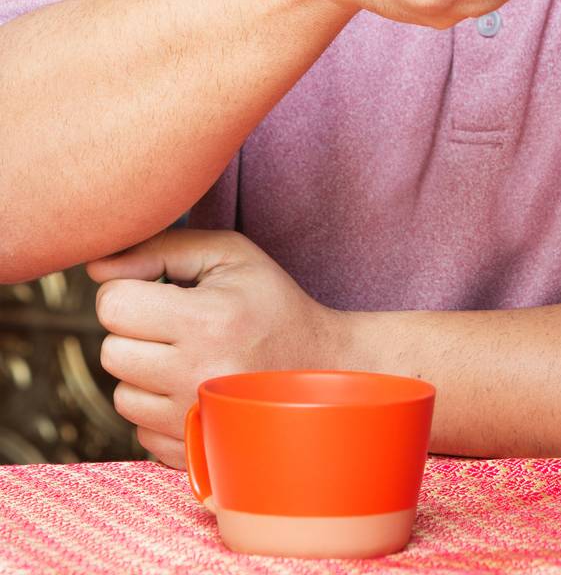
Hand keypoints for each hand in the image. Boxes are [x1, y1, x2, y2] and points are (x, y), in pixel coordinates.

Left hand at [87, 228, 343, 468]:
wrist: (322, 367)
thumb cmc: (270, 302)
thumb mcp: (228, 255)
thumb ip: (161, 249)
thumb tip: (96, 269)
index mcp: (206, 321)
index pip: (113, 306)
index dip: (129, 290)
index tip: (159, 290)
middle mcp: (196, 376)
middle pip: (111, 351)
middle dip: (136, 332)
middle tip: (175, 323)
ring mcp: (194, 422)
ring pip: (121, 396)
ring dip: (144, 374)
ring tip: (187, 356)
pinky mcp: (193, 453)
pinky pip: (139, 432)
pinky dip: (159, 409)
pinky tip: (193, 389)